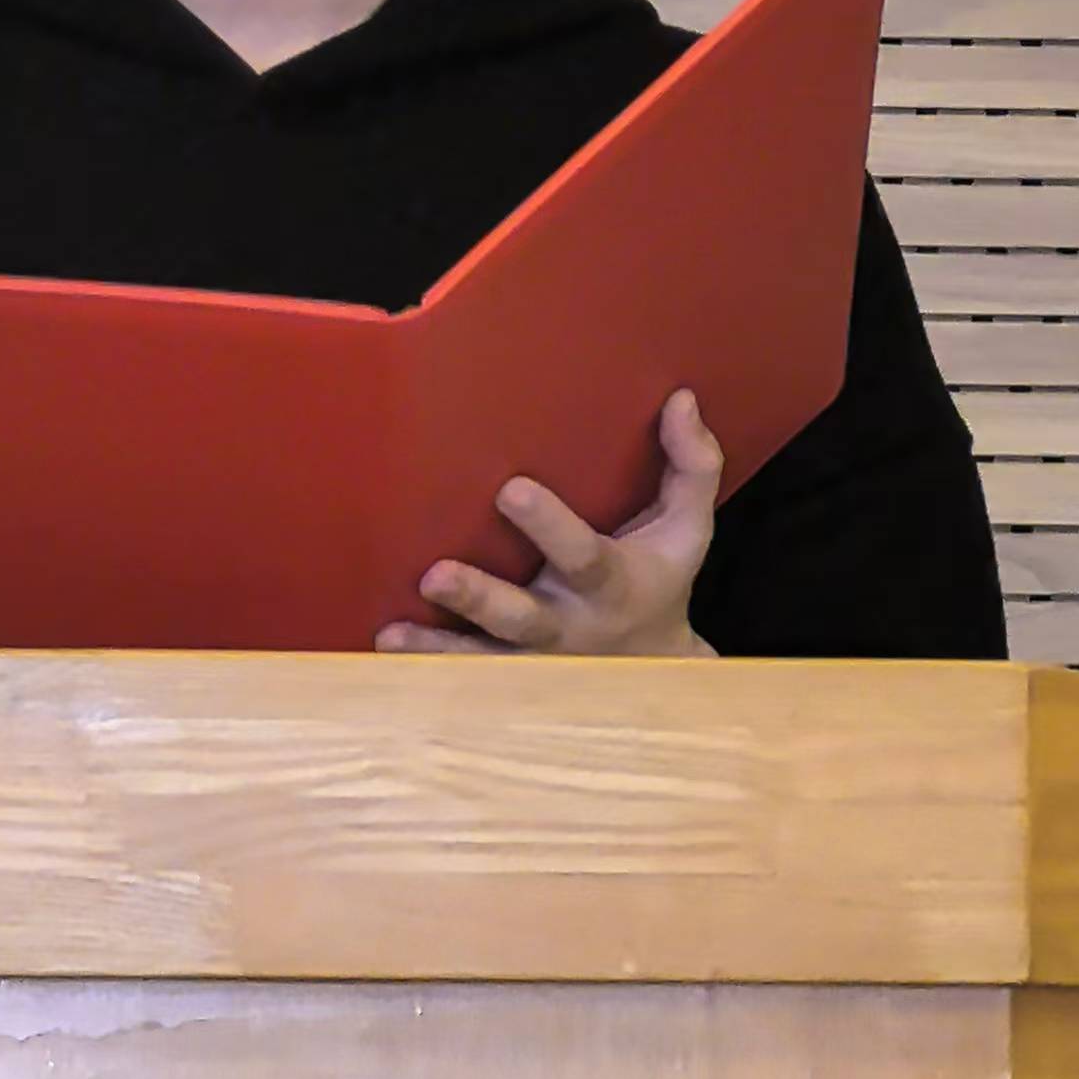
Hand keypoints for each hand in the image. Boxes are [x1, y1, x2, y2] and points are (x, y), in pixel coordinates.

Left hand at [374, 391, 722, 658]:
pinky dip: (427, 668)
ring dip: (439, 648)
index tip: (510, 489)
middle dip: (480, 597)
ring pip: (484, 659)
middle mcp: (567, 625)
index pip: (580, 554)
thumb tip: (681, 399)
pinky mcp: (506, 677)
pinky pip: (464, 679)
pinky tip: (386, 648)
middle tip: (435, 575)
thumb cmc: (660, 579)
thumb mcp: (688, 528)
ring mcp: (534, 660)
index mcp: (610, 582)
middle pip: (521, 618)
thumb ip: (692, 464)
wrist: (656, 671)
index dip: (548, 524)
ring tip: (394, 635)